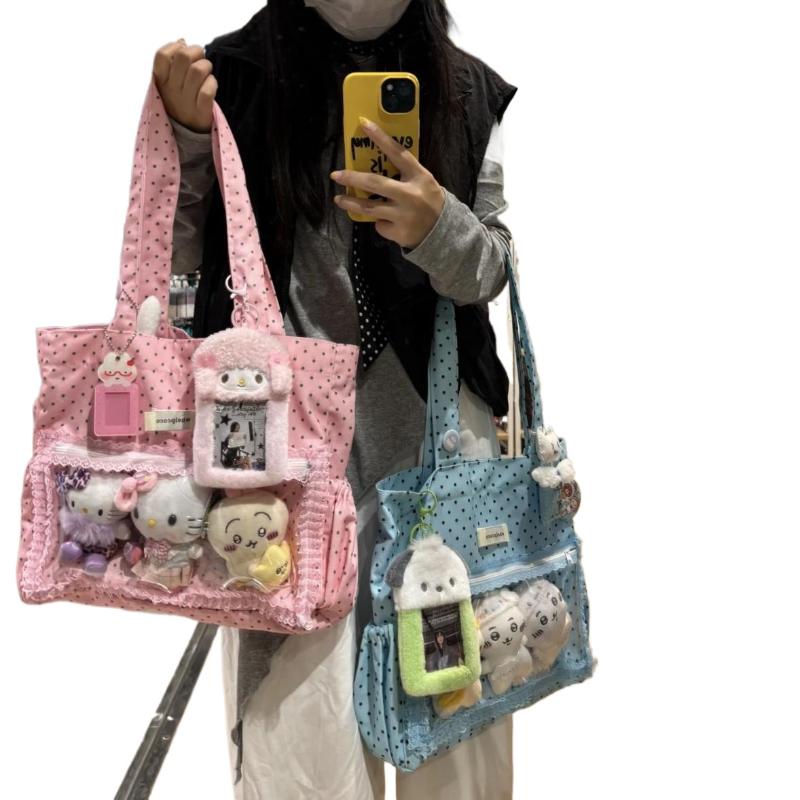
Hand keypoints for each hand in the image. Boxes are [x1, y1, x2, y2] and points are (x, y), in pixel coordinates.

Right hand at [152, 39, 216, 132]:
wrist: (187, 135)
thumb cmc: (180, 102)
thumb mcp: (169, 83)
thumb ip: (173, 62)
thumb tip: (181, 41)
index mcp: (161, 81)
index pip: (162, 55)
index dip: (175, 47)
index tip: (183, 51)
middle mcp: (171, 90)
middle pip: (184, 57)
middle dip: (197, 52)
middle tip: (200, 60)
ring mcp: (186, 101)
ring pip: (198, 71)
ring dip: (207, 67)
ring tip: (207, 73)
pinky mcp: (201, 112)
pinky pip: (207, 91)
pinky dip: (212, 84)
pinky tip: (211, 85)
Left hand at [330, 116, 445, 248]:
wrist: (444, 232)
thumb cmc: (429, 201)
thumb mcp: (424, 182)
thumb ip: (405, 173)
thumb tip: (375, 162)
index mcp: (419, 177)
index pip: (398, 153)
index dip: (381, 138)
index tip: (363, 123)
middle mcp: (410, 195)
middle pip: (375, 184)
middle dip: (352, 178)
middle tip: (336, 175)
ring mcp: (403, 215)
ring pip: (369, 208)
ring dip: (351, 203)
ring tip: (338, 199)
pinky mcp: (398, 232)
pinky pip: (380, 225)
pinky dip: (380, 223)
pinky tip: (388, 223)